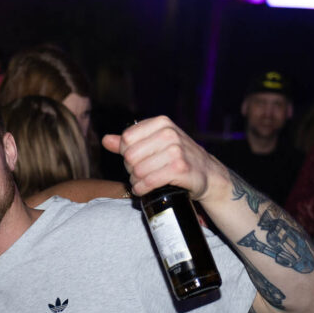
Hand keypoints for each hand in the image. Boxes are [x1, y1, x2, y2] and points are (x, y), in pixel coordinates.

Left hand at [102, 116, 230, 203]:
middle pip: (130, 156)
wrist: (208, 174)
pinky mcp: (180, 168)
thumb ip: (129, 142)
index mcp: (161, 123)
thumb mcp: (155, 144)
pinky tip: (144, 190)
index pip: (126, 139)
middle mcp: (169, 133)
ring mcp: (176, 150)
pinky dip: (142, 189)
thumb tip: (105, 140)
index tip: (136, 160)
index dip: (126, 153)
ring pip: (138, 170)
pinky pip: (149, 181)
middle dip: (131, 169)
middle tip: (140, 173)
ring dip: (136, 181)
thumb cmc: (178, 158)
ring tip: (143, 181)